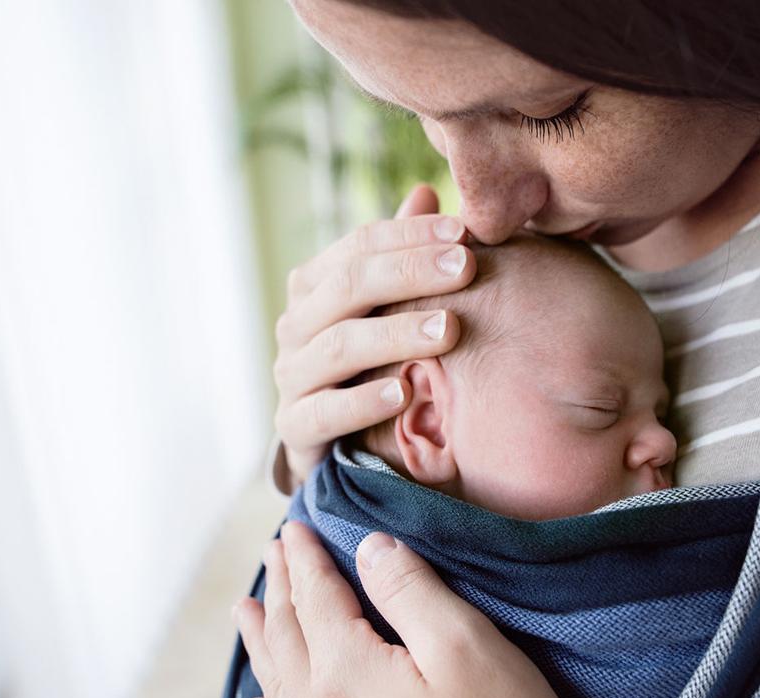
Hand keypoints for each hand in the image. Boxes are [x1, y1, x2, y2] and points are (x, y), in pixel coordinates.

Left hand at [233, 521, 609, 697]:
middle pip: (288, 638)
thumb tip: (369, 548)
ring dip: (261, 643)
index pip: (315, 599)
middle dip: (280, 590)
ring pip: (277, 689)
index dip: (306, 559)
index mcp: (348, 674)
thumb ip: (410, 590)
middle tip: (274, 553)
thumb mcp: (465, 643)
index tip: (294, 528)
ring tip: (247, 613)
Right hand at [273, 186, 474, 490]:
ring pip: (339, 346)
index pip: (361, 244)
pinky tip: (405, 394)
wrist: (334, 443)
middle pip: (348, 286)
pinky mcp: (295, 428)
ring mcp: (291, 376)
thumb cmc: (371, 361)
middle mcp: (296, 324)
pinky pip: (325, 412)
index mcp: (316, 285)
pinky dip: (363, 402)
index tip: (466, 233)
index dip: (412, 234)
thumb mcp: (386, 307)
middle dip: (410, 273)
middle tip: (467, 268)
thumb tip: (424, 191)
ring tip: (449, 330)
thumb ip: (402, 256)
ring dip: (396, 335)